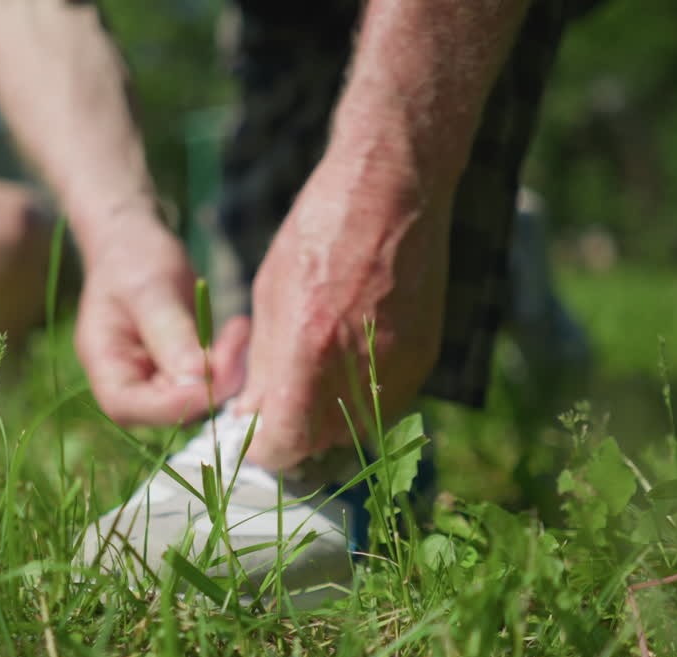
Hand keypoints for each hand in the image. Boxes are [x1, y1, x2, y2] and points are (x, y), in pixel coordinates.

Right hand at [74, 214, 248, 424]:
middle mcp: (128, 384)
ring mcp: (156, 382)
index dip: (174, 402)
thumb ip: (170, 334)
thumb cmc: (132, 258)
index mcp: (104, 366)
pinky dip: (229, 362)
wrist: (135, 242)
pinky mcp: (182, 373)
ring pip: (197, 399)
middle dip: (211, 382)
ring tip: (239, 328)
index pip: (129, 406)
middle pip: (169, 409)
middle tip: (238, 336)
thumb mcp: (150, 289)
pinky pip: (209, 382)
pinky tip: (238, 331)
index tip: (215, 373)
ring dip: (226, 371)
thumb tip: (198, 379)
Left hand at [235, 158, 450, 469]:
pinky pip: (386, 400)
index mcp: (311, 349)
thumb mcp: (270, 294)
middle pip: (320, 444)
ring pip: (357, 427)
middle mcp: (360, 367)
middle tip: (275, 409)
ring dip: (328, 419)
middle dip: (293, 435)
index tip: (251, 437)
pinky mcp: (425, 356)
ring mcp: (400, 365)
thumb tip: (251, 416)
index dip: (262, 448)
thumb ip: (265, 366)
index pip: (285, 443)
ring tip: (310, 379)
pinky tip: (346, 359)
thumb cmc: (322, 229)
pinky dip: (360, 395)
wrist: (395, 188)